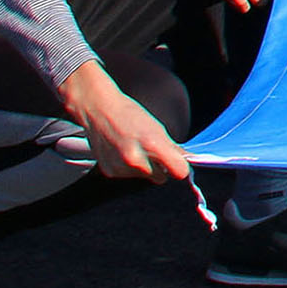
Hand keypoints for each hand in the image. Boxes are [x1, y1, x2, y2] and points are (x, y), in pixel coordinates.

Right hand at [68, 68, 190, 182]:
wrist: (99, 110)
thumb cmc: (130, 115)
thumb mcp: (156, 127)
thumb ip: (172, 147)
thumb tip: (188, 161)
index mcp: (152, 144)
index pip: (179, 171)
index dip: (181, 168)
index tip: (179, 163)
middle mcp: (136, 159)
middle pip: (161, 177)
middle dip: (160, 167)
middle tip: (151, 150)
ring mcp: (121, 167)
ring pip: (144, 177)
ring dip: (143, 168)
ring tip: (134, 147)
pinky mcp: (110, 172)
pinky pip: (128, 177)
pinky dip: (128, 168)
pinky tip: (122, 152)